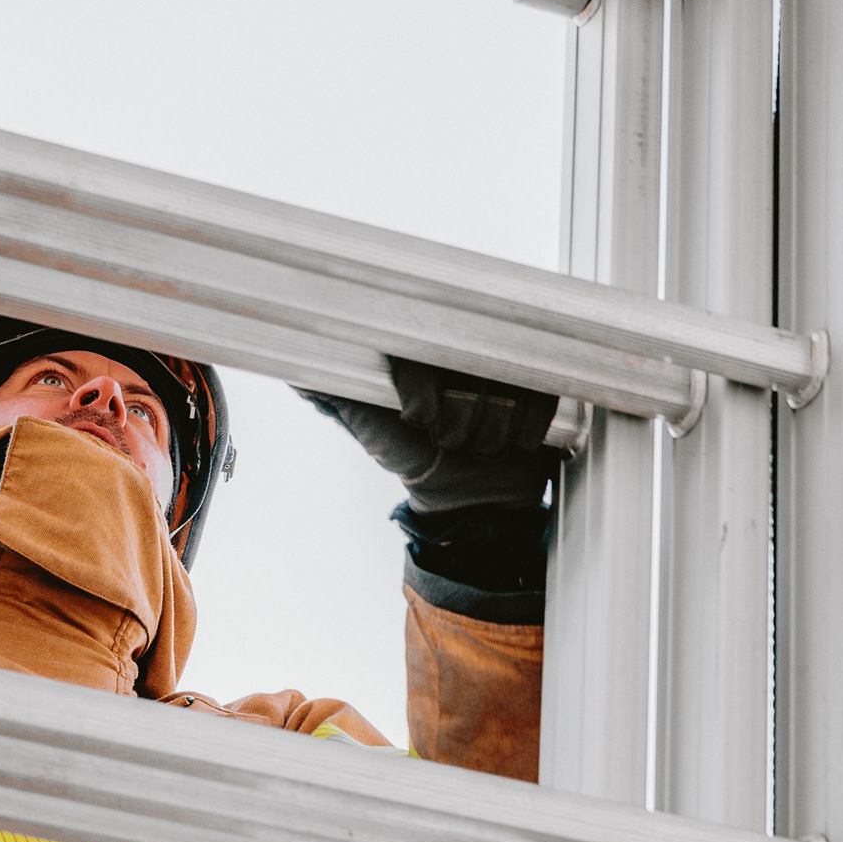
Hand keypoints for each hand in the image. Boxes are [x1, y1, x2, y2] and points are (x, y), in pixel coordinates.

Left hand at [300, 360, 559, 517]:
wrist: (467, 494)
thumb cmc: (411, 454)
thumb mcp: (370, 427)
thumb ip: (339, 398)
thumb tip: (298, 377)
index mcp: (424, 349)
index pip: (424, 356)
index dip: (425, 395)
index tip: (420, 421)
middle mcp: (467, 347)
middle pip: (469, 372)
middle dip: (457, 421)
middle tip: (449, 440)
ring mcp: (507, 362)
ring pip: (505, 388)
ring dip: (490, 431)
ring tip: (480, 444)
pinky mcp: (544, 380)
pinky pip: (541, 398)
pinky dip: (526, 430)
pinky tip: (515, 443)